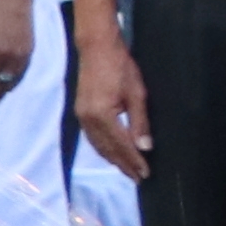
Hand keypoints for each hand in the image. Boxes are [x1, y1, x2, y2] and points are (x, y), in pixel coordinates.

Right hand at [71, 24, 153, 177]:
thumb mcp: (136, 93)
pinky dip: (104, 149)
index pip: (121, 145)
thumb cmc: (121, 66)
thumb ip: (140, 122)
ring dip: (113, 159)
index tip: (145, 174)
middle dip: (123, 165)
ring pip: (98, 146)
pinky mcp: (80, 112)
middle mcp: (88, 120)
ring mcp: (81, 116)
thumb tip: (144, 148)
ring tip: (128, 170)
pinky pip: (92, 138)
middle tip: (138, 178)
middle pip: (108, 150)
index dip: (134, 161)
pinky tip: (112, 153)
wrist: (96, 47)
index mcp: (102, 116)